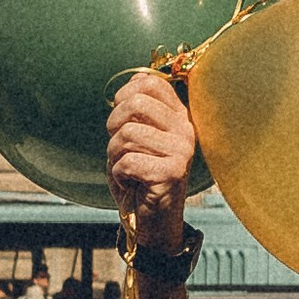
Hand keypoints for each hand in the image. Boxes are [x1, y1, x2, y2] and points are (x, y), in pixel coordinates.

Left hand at [106, 71, 195, 248]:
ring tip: (126, 169)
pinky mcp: (172, 172)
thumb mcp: (137, 137)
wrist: (151, 220)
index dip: (124, 96)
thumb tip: (136, 78)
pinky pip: (127, 161)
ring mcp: (182, 150)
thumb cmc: (139, 177)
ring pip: (127, 134)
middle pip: (136, 103)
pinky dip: (118, 174)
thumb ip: (138, 110)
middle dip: (113, 124)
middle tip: (117, 145)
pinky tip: (131, 183)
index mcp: (178, 116)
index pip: (150, 83)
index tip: (121, 119)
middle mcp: (185, 129)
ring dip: (114, 155)